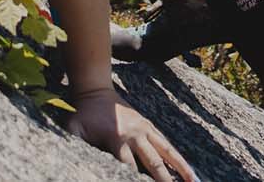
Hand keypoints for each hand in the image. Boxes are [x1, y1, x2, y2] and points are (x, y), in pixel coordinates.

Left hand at [66, 89, 195, 181]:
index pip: (129, 167)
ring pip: (167, 152)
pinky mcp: (150, 126)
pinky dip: (178, 158)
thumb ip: (76, 145)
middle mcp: (136, 134)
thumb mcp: (74, 129)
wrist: (95, 90)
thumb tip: (79, 164)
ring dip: (181, 168)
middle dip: (163, 180)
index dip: (136, 181)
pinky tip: (189, 172)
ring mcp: (145, 129)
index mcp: (118, 138)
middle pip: (153, 163)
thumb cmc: (83, 114)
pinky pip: (167, 144)